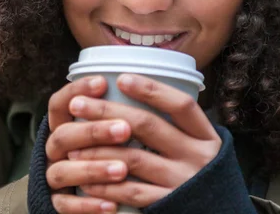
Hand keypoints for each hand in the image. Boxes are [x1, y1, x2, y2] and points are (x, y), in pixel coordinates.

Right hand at [45, 76, 131, 213]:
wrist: (76, 194)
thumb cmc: (100, 154)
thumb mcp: (102, 132)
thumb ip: (112, 115)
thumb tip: (140, 87)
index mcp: (62, 127)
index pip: (60, 103)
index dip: (77, 91)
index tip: (103, 82)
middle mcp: (54, 151)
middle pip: (62, 135)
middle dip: (93, 131)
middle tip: (124, 129)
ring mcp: (53, 177)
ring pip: (62, 171)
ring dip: (93, 169)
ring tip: (122, 169)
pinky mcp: (55, 204)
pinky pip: (65, 206)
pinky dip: (88, 205)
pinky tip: (111, 205)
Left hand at [70, 74, 221, 208]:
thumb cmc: (198, 174)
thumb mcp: (198, 147)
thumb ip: (175, 126)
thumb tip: (131, 92)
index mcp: (206, 136)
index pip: (181, 105)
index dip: (151, 89)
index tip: (121, 78)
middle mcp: (198, 157)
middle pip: (148, 125)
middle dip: (107, 111)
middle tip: (77, 104)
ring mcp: (184, 182)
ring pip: (134, 157)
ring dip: (98, 150)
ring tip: (73, 147)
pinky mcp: (170, 204)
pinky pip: (133, 192)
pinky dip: (107, 186)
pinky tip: (87, 181)